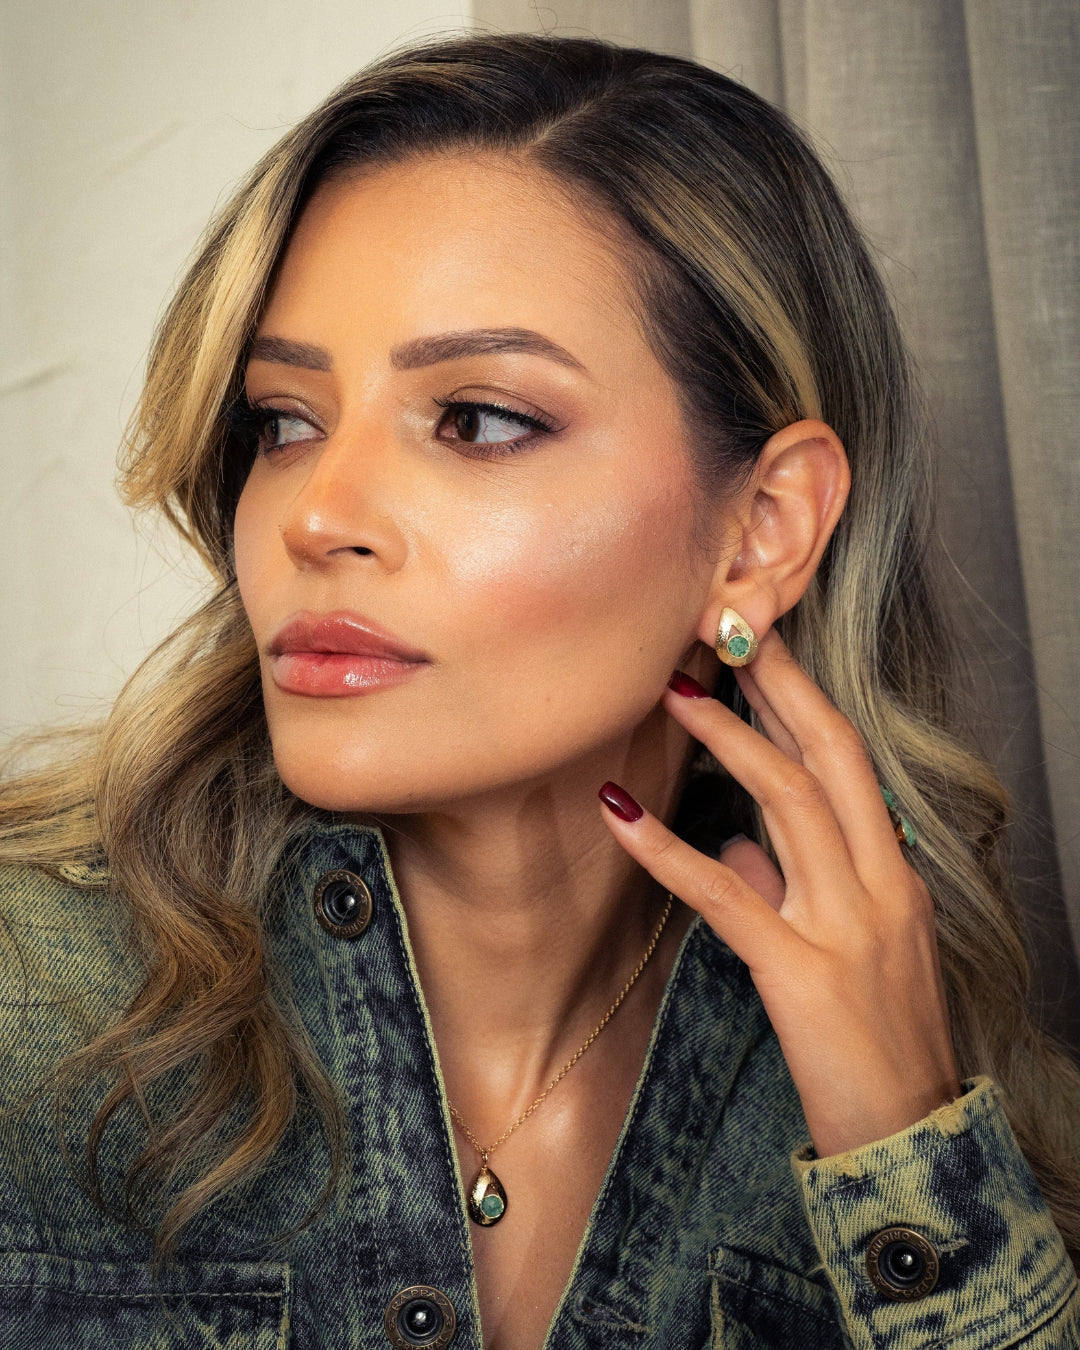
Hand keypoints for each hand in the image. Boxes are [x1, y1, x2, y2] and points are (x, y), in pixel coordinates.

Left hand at [599, 629, 961, 1156]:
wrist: (909, 1135)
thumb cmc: (876, 1041)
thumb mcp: (853, 949)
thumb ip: (795, 887)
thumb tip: (736, 844)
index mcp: (893, 874)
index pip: (849, 762)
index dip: (804, 698)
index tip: (763, 648)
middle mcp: (879, 884)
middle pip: (829, 756)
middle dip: (777, 686)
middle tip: (724, 630)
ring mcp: (845, 924)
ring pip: (787, 804)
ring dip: (726, 739)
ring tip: (672, 693)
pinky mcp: (801, 970)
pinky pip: (725, 893)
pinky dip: (666, 848)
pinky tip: (619, 812)